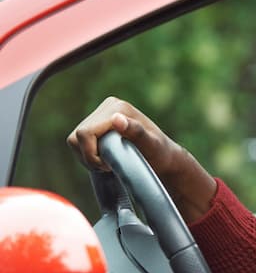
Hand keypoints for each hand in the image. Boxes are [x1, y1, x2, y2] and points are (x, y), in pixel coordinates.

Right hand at [66, 96, 216, 221]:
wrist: (163, 158)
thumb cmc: (160, 154)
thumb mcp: (151, 146)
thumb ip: (136, 132)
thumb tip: (116, 119)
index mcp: (118, 108)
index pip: (85, 133)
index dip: (92, 155)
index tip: (110, 166)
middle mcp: (109, 106)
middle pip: (76, 137)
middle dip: (90, 156)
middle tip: (109, 166)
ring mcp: (102, 113)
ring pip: (75, 140)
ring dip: (88, 156)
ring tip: (109, 162)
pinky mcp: (98, 123)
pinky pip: (78, 141)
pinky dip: (88, 154)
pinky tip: (105, 157)